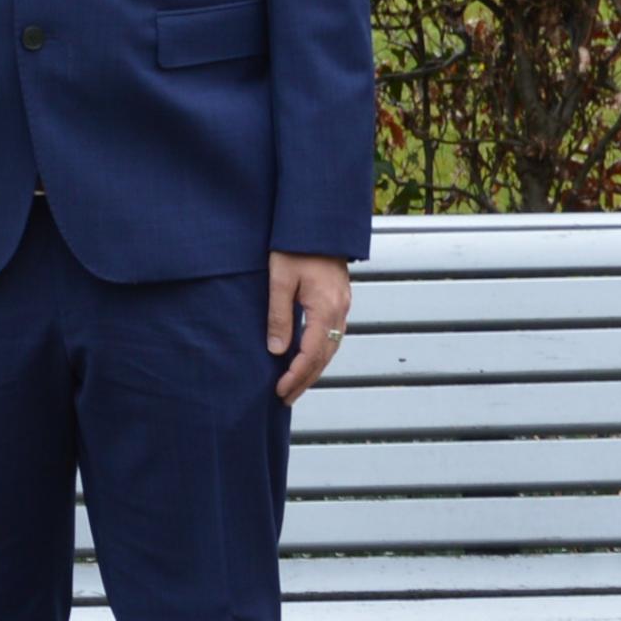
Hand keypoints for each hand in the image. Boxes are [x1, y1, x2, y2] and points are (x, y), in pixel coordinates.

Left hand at [265, 253, 352, 403]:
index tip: (280, 390)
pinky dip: (320, 353)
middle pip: (325, 356)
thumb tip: (277, 351)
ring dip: (314, 369)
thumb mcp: (280, 279)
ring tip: (295, 385)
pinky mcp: (340, 299)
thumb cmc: (295, 246)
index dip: (296, 375)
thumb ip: (279, 316)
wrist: (319, 222)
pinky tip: (308, 358)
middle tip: (286, 398)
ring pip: (331, 348)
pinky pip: (333, 336)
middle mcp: (340, 310)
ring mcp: (343, 305)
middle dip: (305, 380)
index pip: (312, 353)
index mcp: (326, 308)